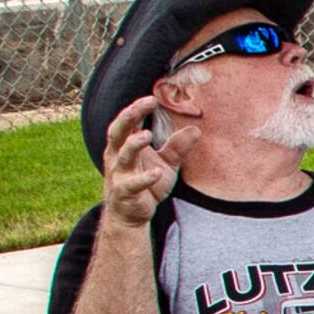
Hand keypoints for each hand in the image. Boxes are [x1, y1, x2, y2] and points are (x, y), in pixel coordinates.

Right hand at [101, 93, 189, 229]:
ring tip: (147, 135)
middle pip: (118, 132)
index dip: (137, 109)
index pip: (128, 123)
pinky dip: (144, 179)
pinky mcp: (124, 193)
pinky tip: (157, 173)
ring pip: (122, 156)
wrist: (131, 215)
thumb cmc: (146, 184)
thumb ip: (177, 147)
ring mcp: (119, 175)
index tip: (153, 98)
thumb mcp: (165, 164)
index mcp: (124, 146)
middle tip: (146, 103)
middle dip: (129, 116)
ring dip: (133, 144)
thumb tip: (196, 129)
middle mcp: (117, 157)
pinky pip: (132, 185)